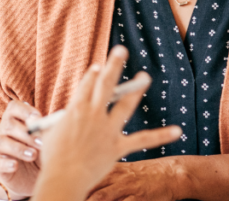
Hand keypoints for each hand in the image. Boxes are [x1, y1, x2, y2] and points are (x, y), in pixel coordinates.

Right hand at [0, 99, 42, 197]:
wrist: (37, 173)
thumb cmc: (42, 149)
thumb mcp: (48, 139)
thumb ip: (48, 129)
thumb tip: (50, 123)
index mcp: (15, 118)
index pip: (14, 107)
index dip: (25, 111)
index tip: (38, 118)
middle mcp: (4, 130)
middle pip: (9, 125)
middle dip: (26, 133)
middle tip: (42, 143)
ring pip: (1, 143)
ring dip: (18, 148)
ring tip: (33, 155)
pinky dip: (6, 163)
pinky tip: (15, 165)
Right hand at [32, 46, 181, 200]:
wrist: (63, 178)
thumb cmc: (54, 157)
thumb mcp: (51, 132)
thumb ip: (59, 120)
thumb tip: (57, 114)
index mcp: (76, 109)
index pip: (87, 84)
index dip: (93, 74)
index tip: (99, 66)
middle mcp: (93, 115)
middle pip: (105, 85)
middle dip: (113, 66)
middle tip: (121, 50)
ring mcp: (107, 130)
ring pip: (124, 105)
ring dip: (135, 90)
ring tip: (144, 77)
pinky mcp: (118, 147)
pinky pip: (142, 140)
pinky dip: (161, 136)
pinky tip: (177, 131)